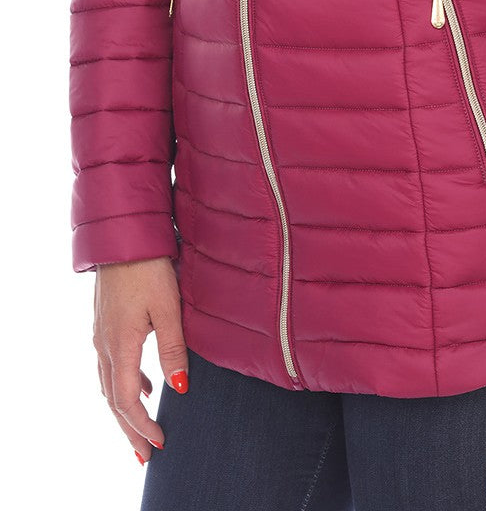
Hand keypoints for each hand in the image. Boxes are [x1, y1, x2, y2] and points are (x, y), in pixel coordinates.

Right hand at [93, 256, 188, 464]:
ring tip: (143, 427)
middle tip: (145, 454)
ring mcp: (102, 333)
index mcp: (120, 345)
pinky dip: (124, 383)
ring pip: (109, 383)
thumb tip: (178, 388)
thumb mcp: (168, 308)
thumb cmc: (149, 267)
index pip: (125, 400)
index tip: (158, 443)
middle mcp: (105, 344)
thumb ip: (173, 349)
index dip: (141, 425)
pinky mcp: (106, 322)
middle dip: (129, 429)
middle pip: (113, 399)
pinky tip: (143, 384)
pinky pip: (111, 364)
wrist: (124, 236)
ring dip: (125, 409)